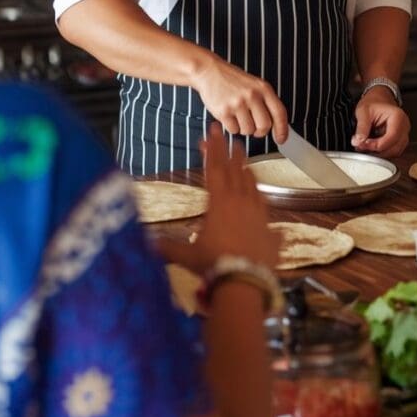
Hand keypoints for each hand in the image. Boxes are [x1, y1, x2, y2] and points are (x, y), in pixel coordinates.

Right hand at [153, 122, 279, 273]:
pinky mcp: (270, 225)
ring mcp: (258, 212)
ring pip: (252, 183)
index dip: (212, 149)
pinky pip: (264, 203)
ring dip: (246, 170)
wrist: (245, 283)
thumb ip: (166, 248)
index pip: (215, 168)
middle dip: (230, 151)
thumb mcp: (187, 256)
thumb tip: (146, 244)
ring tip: (243, 161)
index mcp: (219, 202)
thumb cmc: (214, 266)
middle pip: (235, 170)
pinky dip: (259, 195)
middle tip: (229, 136)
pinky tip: (259, 195)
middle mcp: (241, 201)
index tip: (212, 132)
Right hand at [191, 52, 288, 141]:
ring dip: (244, 128)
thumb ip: (266, 101)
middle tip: (255, 128)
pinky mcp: (223, 111)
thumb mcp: (255, 85)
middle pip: (264, 126)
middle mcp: (252, 95)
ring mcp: (237, 103)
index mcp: (263, 88)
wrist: (209, 72)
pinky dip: (232, 127)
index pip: (279, 112)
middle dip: (260, 131)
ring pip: (248, 130)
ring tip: (238, 115)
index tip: (281, 139)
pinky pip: (233, 130)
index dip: (282, 129)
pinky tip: (229, 115)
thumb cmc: (232, 80)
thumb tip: (276, 124)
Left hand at [352, 88, 409, 156]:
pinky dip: (381, 152)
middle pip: (394, 148)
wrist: (378, 98)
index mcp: (398, 117)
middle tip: (361, 146)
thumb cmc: (373, 102)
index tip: (362, 144)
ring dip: (379, 153)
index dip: (376, 145)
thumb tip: (358, 141)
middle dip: (377, 151)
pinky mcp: (399, 140)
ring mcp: (403, 134)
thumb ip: (361, 127)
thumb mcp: (363, 111)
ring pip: (394, 152)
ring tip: (364, 146)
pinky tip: (371, 146)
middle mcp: (404, 127)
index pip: (391, 138)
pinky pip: (392, 151)